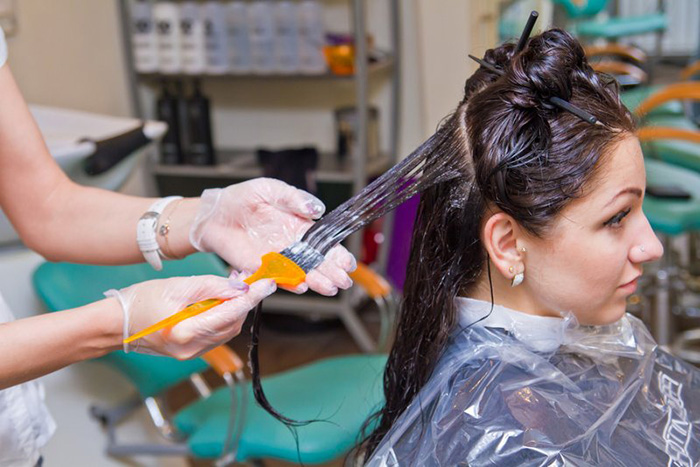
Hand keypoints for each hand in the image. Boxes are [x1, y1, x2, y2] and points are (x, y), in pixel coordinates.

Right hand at [105, 275, 275, 358]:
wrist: (115, 324)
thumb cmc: (139, 302)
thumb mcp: (178, 286)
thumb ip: (212, 287)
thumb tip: (240, 288)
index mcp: (187, 332)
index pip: (231, 313)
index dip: (252, 297)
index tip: (267, 283)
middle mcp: (192, 348)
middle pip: (233, 323)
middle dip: (244, 302)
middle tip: (248, 279)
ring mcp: (191, 353)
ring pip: (227, 330)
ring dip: (235, 309)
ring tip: (234, 287)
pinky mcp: (190, 352)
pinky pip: (216, 334)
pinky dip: (223, 317)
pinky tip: (220, 301)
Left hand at [189, 178, 355, 295]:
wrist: (214, 213)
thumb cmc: (241, 198)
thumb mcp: (271, 189)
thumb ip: (294, 198)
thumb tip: (318, 209)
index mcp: (298, 226)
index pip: (323, 243)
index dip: (337, 253)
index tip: (348, 262)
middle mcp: (291, 246)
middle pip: (316, 262)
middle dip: (332, 272)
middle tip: (343, 281)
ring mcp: (276, 259)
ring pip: (301, 273)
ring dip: (316, 281)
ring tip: (329, 288)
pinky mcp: (259, 268)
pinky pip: (277, 278)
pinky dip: (289, 283)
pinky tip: (302, 286)